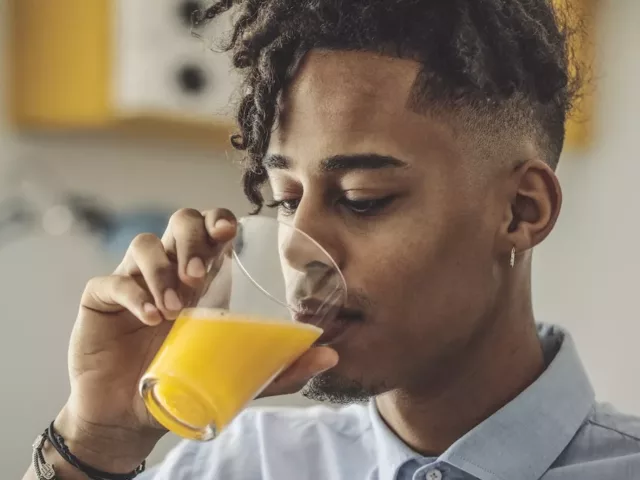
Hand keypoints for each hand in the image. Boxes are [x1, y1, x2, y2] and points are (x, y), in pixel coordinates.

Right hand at [58, 208, 337, 471]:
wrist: (132, 415)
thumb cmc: (186, 381)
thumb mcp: (237, 372)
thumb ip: (280, 366)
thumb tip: (331, 354)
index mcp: (204, 278)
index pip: (213, 230)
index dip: (220, 221)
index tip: (230, 234)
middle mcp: (170, 270)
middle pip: (180, 221)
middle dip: (191, 239)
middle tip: (198, 275)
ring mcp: (135, 280)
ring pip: (144, 244)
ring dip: (162, 269)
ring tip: (174, 310)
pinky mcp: (102, 298)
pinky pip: (112, 280)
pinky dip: (132, 293)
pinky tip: (149, 318)